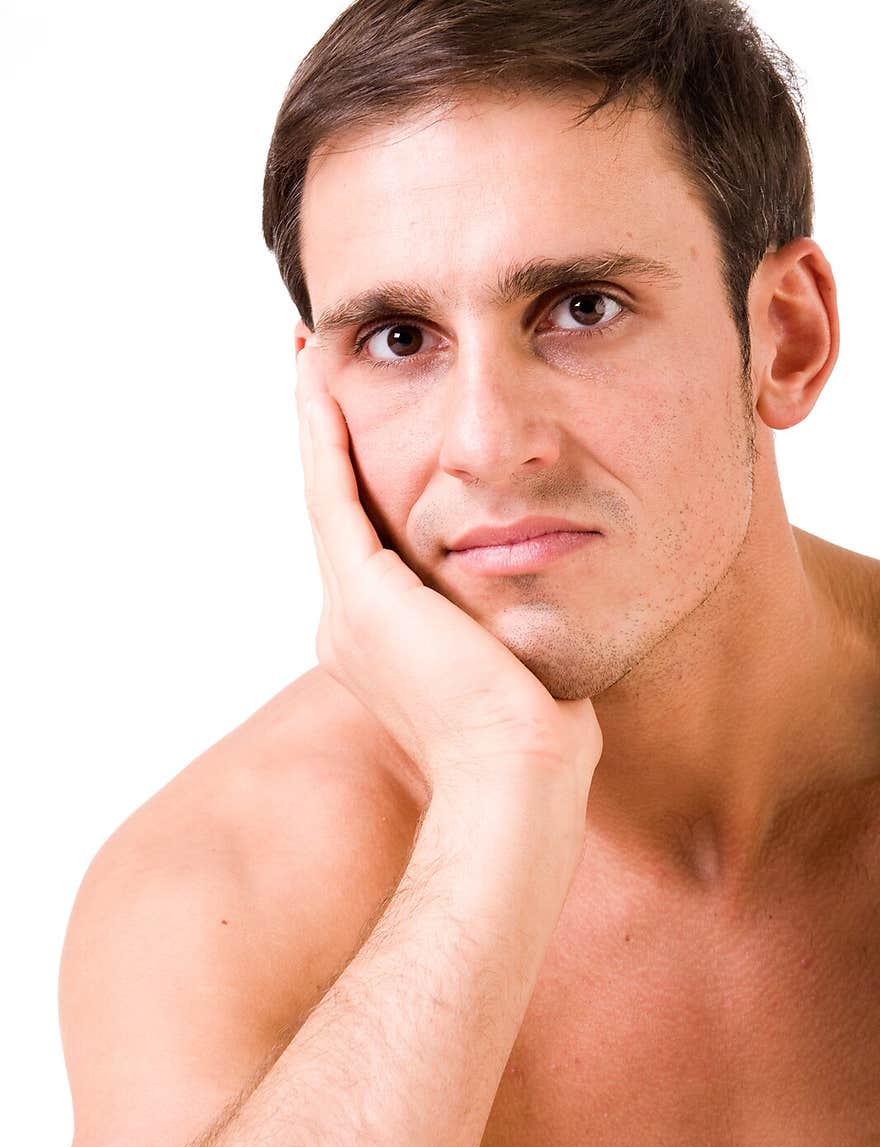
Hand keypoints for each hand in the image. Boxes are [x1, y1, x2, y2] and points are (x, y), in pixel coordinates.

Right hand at [295, 341, 602, 792]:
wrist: (515, 777)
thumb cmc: (534, 740)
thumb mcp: (516, 664)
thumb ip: (508, 621)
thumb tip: (542, 593)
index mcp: (383, 648)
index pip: (366, 548)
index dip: (359, 486)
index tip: (360, 435)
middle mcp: (350, 629)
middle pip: (336, 515)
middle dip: (327, 445)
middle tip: (317, 377)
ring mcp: (349, 614)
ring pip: (326, 497)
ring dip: (316, 428)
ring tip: (310, 364)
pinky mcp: (364, 597)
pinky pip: (334, 495)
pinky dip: (323, 438)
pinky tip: (318, 385)